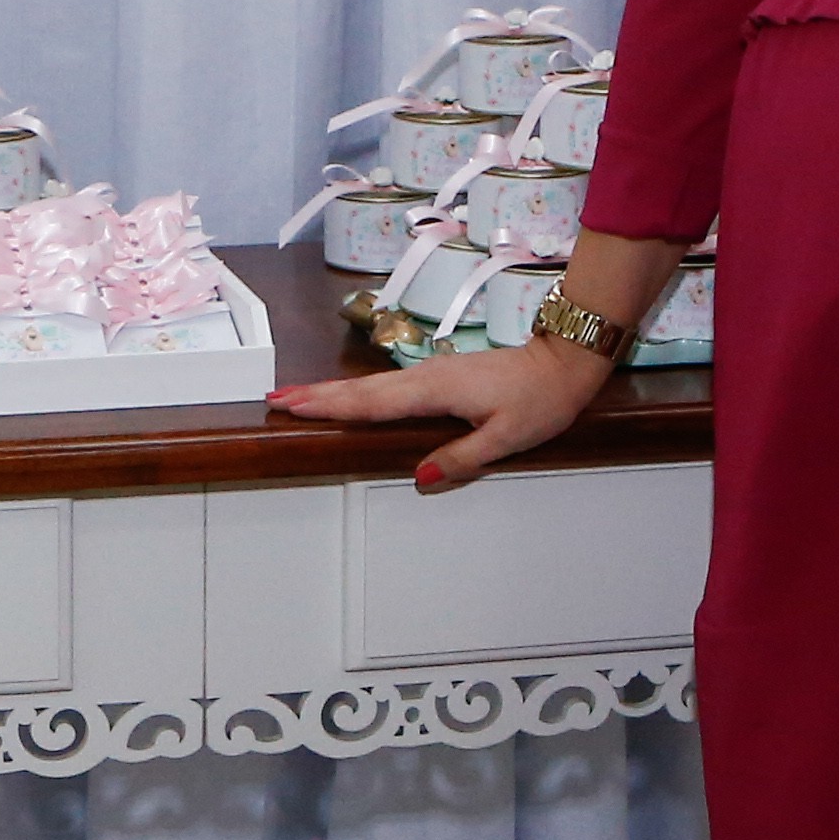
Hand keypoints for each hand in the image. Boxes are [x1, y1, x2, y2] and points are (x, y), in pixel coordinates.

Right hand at [268, 338, 617, 491]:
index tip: (293, 405)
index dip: (330, 406)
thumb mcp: (508, 437)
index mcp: (437, 391)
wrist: (563, 363)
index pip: (373, 403)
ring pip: (372, 385)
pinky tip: (351, 396)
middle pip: (362, 390)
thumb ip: (463, 457)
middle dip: (317, 395)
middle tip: (275, 396)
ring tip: (297, 395)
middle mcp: (428, 377)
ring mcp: (432, 373)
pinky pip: (389, 385)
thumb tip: (420, 477)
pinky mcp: (439, 376)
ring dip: (332, 391)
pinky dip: (360, 390)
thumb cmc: (541, 399)